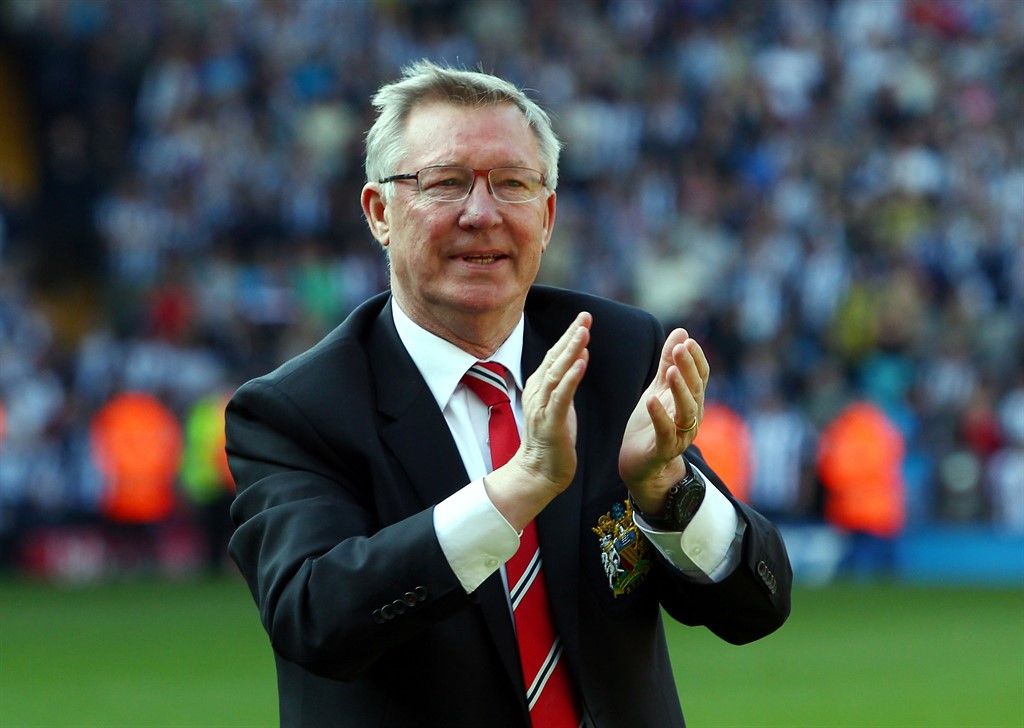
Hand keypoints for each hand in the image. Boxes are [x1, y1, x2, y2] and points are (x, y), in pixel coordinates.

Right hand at [486, 312, 590, 528]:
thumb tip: (577, 358)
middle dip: (571, 335)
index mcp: (539, 387)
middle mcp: (537, 393)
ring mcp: (542, 407)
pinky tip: (582, 362)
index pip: (555, 355)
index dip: (568, 335)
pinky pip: (561, 396)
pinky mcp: (550, 423)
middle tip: (586, 316)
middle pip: (555, 358)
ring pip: (557, 372)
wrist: (538, 473)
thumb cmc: (551, 440)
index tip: (583, 318)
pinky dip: (571, 378)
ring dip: (571, 351)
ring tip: (584, 332)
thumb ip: (565, 383)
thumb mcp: (559, 405)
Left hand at [618, 329, 708, 514]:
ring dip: (679, 390)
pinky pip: (665, 432)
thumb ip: (668, 362)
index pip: (700, 377)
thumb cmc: (651, 424)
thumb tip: (681, 332)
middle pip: (695, 390)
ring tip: (670, 371)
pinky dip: (659, 416)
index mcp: (690, 401)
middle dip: (688, 368)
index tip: (687, 340)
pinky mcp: (664, 450)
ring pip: (686, 410)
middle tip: (681, 348)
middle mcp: (691, 418)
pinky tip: (650, 400)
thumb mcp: (657, 389)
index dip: (696, 359)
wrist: (641, 465)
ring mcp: (680, 435)